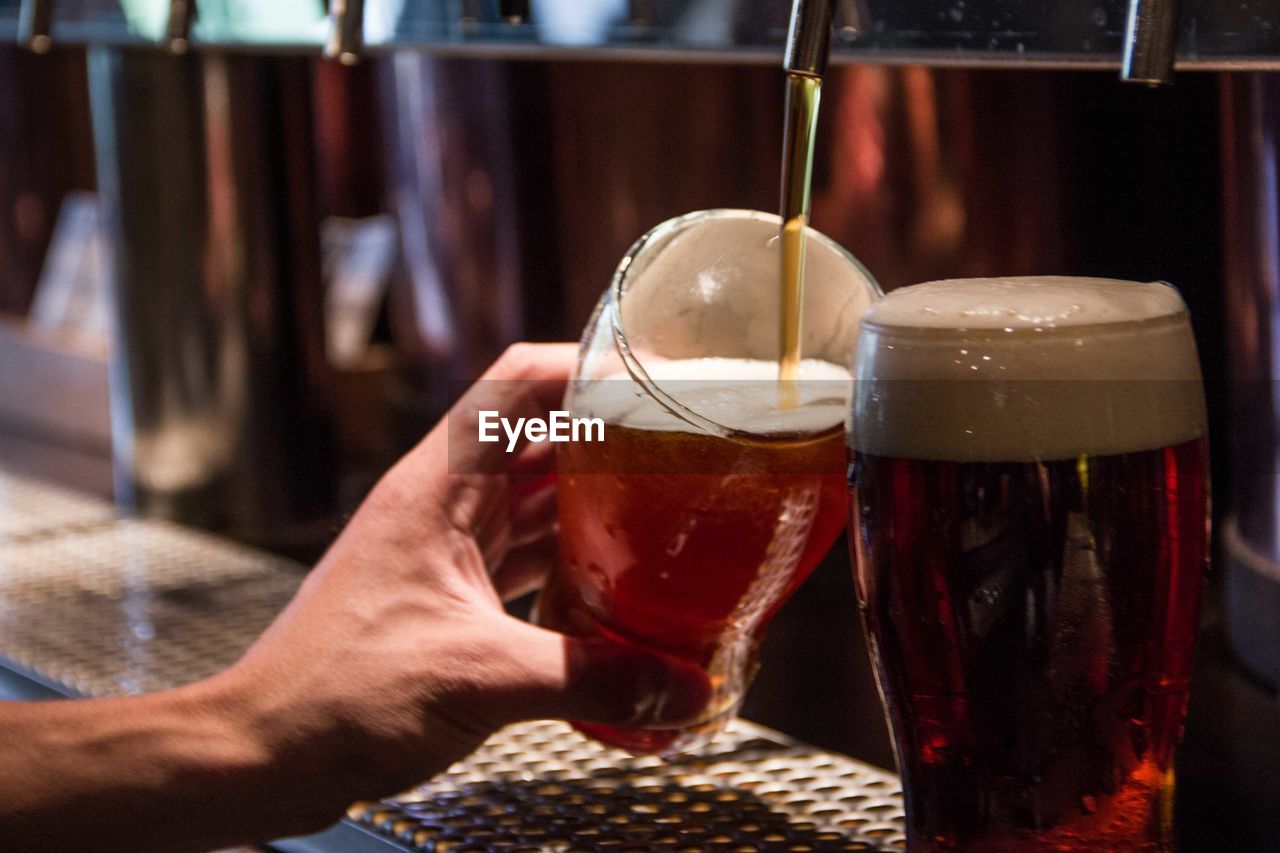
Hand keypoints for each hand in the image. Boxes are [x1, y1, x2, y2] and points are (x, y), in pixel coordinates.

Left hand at [217, 343, 710, 818]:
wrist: (262, 755)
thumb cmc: (335, 695)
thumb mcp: (478, 676)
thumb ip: (591, 679)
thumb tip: (683, 686)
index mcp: (439, 484)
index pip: (519, 384)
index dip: (589, 366)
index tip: (657, 378)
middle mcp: (443, 503)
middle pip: (541, 440)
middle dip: (614, 442)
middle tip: (686, 455)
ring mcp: (445, 549)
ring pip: (537, 504)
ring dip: (598, 510)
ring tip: (667, 519)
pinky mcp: (448, 599)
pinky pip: (525, 561)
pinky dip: (573, 569)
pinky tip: (616, 594)